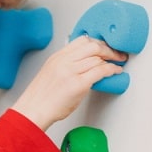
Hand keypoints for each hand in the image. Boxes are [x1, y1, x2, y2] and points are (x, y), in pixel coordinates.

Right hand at [10, 36, 127, 129]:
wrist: (33, 110)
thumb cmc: (41, 98)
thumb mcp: (50, 73)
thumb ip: (65, 66)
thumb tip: (83, 64)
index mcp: (57, 57)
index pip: (82, 40)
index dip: (97, 42)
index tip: (105, 47)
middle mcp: (64, 61)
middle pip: (93, 45)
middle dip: (108, 48)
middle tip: (116, 53)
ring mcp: (71, 72)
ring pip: (98, 57)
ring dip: (112, 59)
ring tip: (118, 63)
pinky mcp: (78, 84)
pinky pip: (100, 71)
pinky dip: (112, 69)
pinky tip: (116, 72)